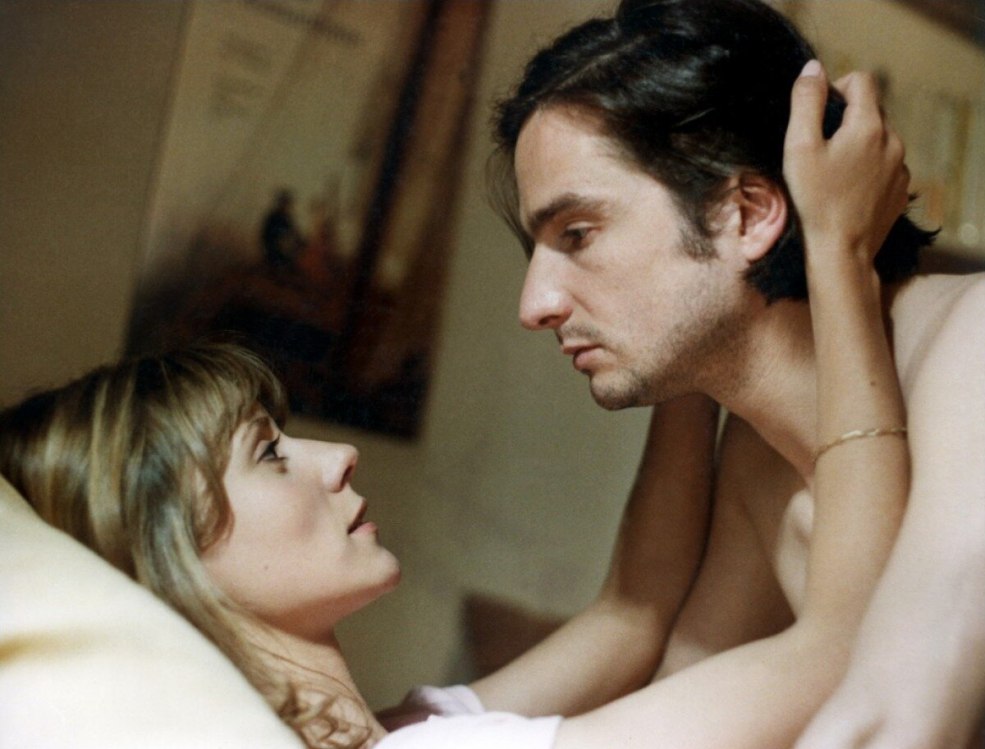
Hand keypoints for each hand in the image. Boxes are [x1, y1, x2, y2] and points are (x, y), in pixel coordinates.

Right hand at [784, 60, 909, 265]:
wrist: (842, 250)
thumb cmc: (815, 200)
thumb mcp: (799, 148)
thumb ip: (806, 102)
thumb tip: (813, 69)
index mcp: (869, 125)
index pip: (861, 81)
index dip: (836, 89)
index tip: (817, 116)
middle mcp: (892, 140)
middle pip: (870, 110)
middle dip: (845, 121)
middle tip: (819, 151)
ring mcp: (900, 166)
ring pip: (878, 138)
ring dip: (856, 145)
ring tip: (832, 175)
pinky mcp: (900, 189)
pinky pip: (884, 164)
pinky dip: (867, 169)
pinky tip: (846, 191)